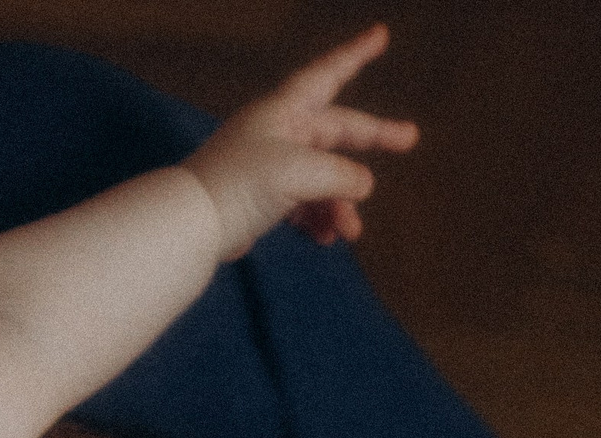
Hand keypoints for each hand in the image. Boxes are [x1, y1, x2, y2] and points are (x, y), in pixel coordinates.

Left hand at [185, 23, 418, 258]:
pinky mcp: (262, 201)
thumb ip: (340, 174)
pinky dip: (318, 220)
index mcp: (285, 111)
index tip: (381, 35)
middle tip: (410, 140)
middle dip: (373, 139)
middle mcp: (279, 133)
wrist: (190, 226)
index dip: (355, 54)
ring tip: (349, 231)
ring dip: (341, 203)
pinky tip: (327, 239)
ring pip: (323, 178)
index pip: (328, 74)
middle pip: (337, 131)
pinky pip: (302, 206)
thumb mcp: (300, 171)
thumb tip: (362, 186)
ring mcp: (270, 168)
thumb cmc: (240, 184)